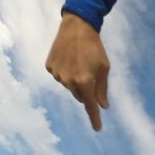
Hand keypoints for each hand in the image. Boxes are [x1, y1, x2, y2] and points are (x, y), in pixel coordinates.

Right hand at [45, 12, 110, 130]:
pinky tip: (68, 57)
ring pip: (68, 85)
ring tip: (78, 60)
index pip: (90, 106)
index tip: (98, 128)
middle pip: (79, 95)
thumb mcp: (104, 67)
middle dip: (86, 89)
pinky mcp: (49, 67)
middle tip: (90, 71)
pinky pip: (59, 75)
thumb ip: (102, 88)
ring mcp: (57, 74)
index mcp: (84, 82)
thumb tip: (103, 106)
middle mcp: (69, 81)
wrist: (77, 26)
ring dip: (75, 79)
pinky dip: (65, 71)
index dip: (94, 118)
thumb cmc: (94, 46)